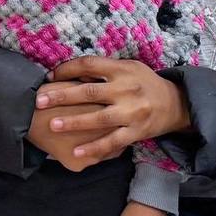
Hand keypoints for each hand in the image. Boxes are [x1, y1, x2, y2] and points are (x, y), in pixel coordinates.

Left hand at [34, 57, 191, 166]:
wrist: (175, 103)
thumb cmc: (144, 83)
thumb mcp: (128, 67)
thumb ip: (103, 70)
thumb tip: (73, 72)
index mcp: (121, 70)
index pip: (89, 64)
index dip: (67, 69)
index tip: (50, 76)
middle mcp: (126, 89)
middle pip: (89, 91)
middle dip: (62, 96)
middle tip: (40, 100)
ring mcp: (131, 112)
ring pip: (99, 118)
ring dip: (74, 122)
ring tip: (53, 125)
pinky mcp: (136, 132)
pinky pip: (112, 142)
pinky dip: (94, 148)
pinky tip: (76, 151)